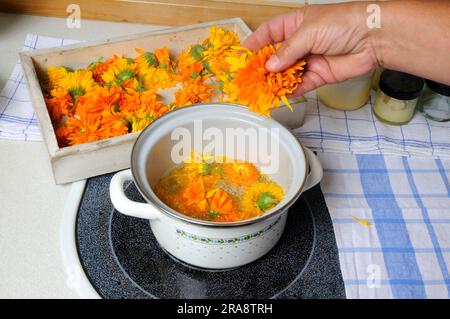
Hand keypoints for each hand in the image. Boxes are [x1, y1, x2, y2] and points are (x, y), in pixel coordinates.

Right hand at [243, 2, 378, 94]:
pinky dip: (289, 92)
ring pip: (286, 73)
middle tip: (249, 79)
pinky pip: (300, 86)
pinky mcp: (319, 76)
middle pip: (275, 56)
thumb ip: (287, 51)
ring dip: (274, 82)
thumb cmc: (342, 24)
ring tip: (260, 91)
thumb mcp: (308, 32)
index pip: (269, 33)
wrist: (373, 38)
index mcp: (295, 24)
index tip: (242, 56)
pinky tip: (278, 97)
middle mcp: (300, 42)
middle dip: (263, 67)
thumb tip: (269, 67)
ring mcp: (309, 60)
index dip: (255, 43)